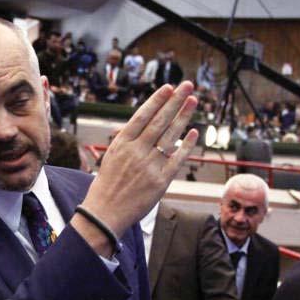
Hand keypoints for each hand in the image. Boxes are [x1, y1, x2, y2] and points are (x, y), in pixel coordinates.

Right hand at [72, 82, 197, 254]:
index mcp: (121, 144)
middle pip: (160, 121)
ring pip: (170, 136)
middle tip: (187, 85)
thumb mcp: (112, 157)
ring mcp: (150, 166)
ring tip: (193, 101)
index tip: (168, 87)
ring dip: (183, 116)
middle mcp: (136, 152)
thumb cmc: (106, 185)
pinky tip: (194, 131)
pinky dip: (187, 145)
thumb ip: (129, 142)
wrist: (104, 213)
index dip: (157, 100)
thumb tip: (144, 125)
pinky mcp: (161, 181)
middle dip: (175, 101)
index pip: (142, 116)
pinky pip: (177, 159)